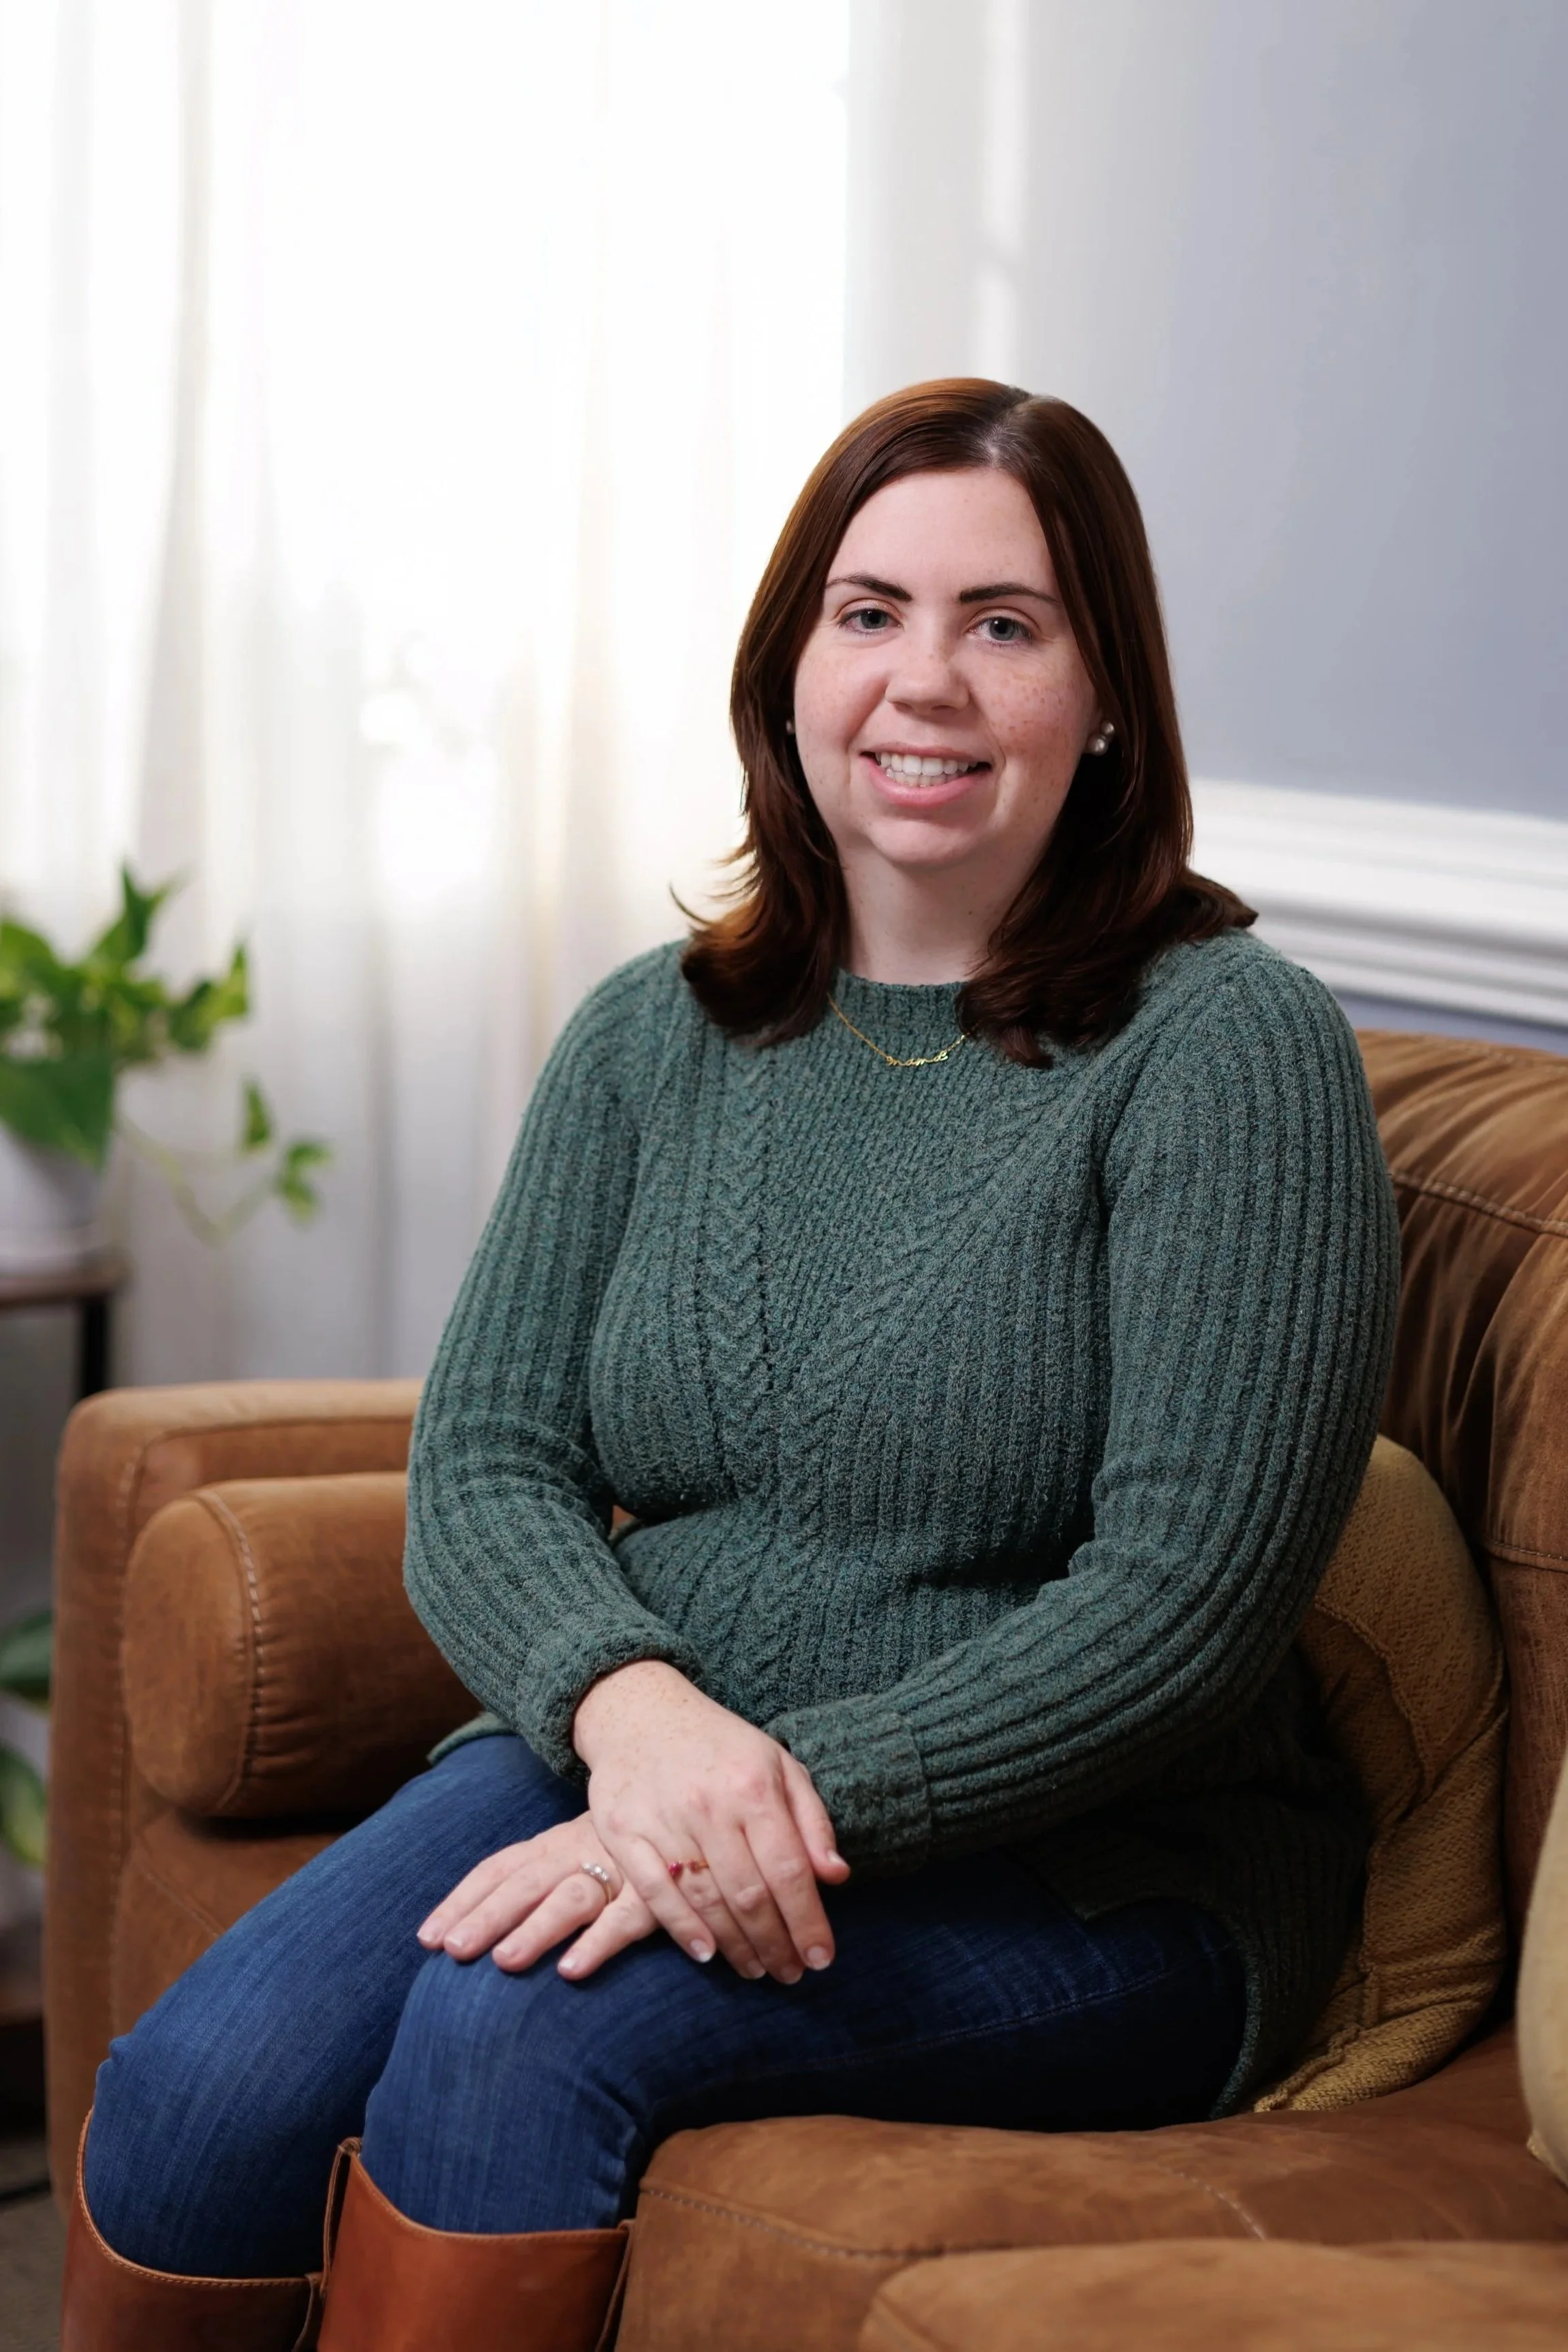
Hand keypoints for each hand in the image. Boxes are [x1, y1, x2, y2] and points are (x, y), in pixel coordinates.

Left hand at [416, 1816, 656, 1976]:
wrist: (696, 1814)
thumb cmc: (625, 1849)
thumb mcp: (578, 1854)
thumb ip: (537, 1882)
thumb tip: (474, 1929)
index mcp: (554, 1843)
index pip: (499, 1869)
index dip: (462, 1901)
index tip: (426, 1938)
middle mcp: (579, 1852)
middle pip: (525, 1882)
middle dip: (486, 1915)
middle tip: (452, 1950)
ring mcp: (618, 1869)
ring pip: (570, 1896)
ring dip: (536, 1928)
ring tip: (504, 1961)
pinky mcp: (656, 1893)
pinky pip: (625, 1919)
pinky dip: (598, 1943)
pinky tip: (571, 1972)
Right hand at [571, 1660, 849, 1985]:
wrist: (642, 1712)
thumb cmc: (722, 1746)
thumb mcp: (779, 1766)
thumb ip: (812, 1822)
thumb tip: (837, 1876)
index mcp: (754, 1786)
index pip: (789, 1870)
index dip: (808, 1922)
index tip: (822, 1959)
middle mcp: (709, 1804)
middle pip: (750, 1895)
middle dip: (776, 1944)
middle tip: (791, 1974)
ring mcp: (663, 1818)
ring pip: (706, 1900)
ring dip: (736, 1946)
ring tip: (757, 1970)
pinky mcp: (624, 1830)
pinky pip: (656, 1892)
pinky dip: (682, 1929)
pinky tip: (706, 1953)